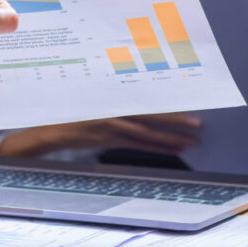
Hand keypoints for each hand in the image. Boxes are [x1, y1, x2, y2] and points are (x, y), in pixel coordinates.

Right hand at [0, 113, 201, 157]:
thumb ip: (113, 97)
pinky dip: (156, 147)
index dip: (169, 110)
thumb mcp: (90, 96)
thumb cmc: (68, 109)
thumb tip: (137, 97)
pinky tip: (172, 150)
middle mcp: (114, 113)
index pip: (146, 105)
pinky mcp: (107, 140)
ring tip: (192, 142)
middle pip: (151, 118)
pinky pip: (137, 145)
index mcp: (112, 100)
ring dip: (171, 139)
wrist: (48, 129)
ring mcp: (111, 128)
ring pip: (147, 134)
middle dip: (176, 123)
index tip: (189, 106)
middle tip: (199, 126)